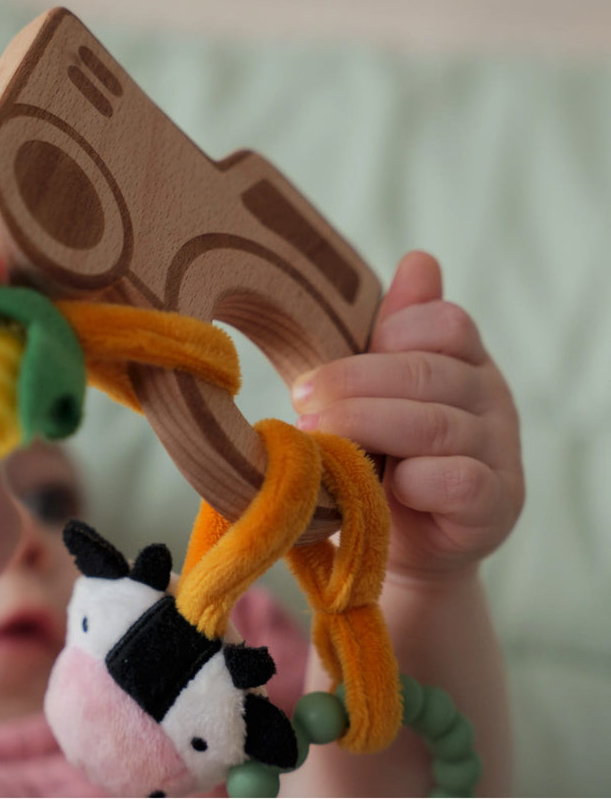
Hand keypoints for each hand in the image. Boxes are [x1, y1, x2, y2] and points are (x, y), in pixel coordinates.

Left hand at [291, 252, 523, 582]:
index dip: (390, 334)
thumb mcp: (377, 388)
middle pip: (429, 374)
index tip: (325, 364)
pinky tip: (382, 484)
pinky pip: (461, 480)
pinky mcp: (496, 506)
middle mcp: (490, 399)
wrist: (399, 540)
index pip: (446, 323)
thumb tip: (419, 258)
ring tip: (317, 435)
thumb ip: (393, 332)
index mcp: (464, 360)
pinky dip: (415, 480)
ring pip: (437, 426)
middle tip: (300, 398)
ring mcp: (499, 453)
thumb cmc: (381, 452)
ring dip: (368, 427)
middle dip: (354, 384)